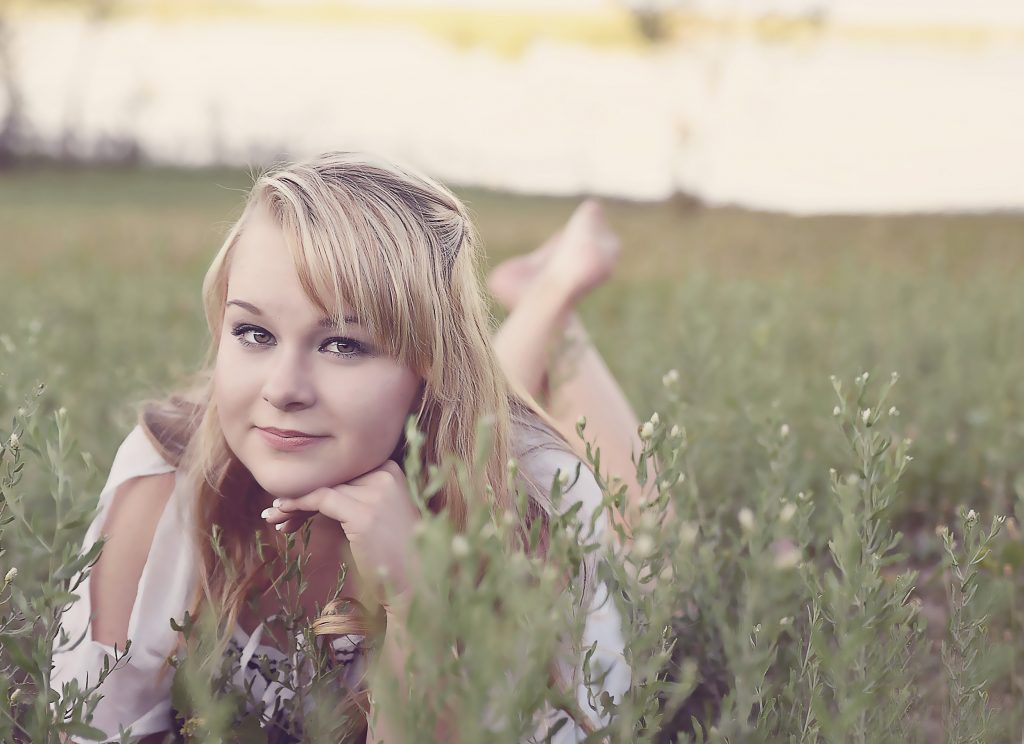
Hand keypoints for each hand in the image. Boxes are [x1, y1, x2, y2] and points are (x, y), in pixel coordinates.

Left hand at [261, 460, 420, 612]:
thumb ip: (356, 494)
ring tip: (272, 516)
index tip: (293, 499)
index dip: (317, 481)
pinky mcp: (362, 513)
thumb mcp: (379, 512)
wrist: (415, 580)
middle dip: (302, 492)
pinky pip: (320, 499)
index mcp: (391, 469)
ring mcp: (376, 492)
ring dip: (293, 502)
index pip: (342, 468)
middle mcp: (385, 474)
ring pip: (322, 487)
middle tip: (276, 510)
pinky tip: (280, 512)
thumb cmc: (395, 551)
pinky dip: (296, 504)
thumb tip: (318, 489)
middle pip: (331, 476)